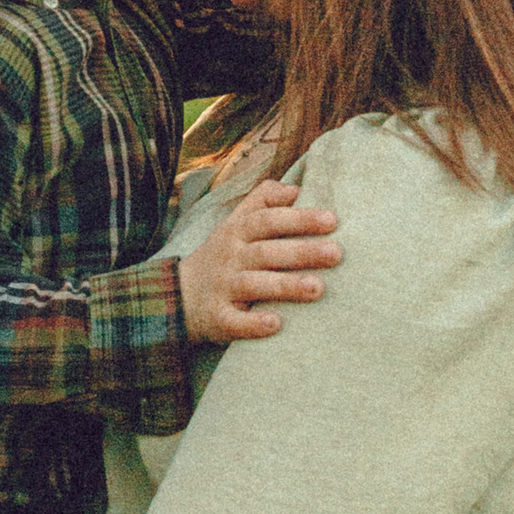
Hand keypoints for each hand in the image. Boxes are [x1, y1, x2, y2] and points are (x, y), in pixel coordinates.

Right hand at [176, 172, 340, 341]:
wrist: (177, 293)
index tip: (332, 220)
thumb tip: (296, 188)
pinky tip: (276, 325)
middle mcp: (230, 257)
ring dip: (285, 286)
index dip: (299, 219)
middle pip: (267, 251)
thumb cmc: (223, 255)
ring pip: (253, 285)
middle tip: (336, 254)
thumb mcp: (235, 222)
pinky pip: (234, 321)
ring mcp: (222, 288)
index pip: (268, 220)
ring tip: (318, 288)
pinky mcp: (217, 318)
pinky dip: (253, 324)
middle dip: (302, 251)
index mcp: (237, 231)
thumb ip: (263, 201)